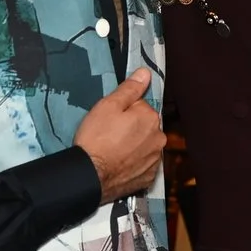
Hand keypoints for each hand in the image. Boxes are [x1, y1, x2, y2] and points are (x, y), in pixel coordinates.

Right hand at [76, 68, 161, 201]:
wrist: (90, 175)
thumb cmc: (97, 137)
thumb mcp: (108, 106)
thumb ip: (129, 89)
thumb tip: (145, 73)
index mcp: (151, 118)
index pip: (141, 107)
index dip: (124, 110)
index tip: (111, 118)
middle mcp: (159, 138)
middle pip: (145, 126)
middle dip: (132, 128)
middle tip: (110, 134)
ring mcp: (155, 159)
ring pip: (145, 145)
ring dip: (134, 145)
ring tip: (113, 151)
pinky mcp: (149, 177)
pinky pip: (143, 164)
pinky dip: (134, 163)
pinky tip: (119, 163)